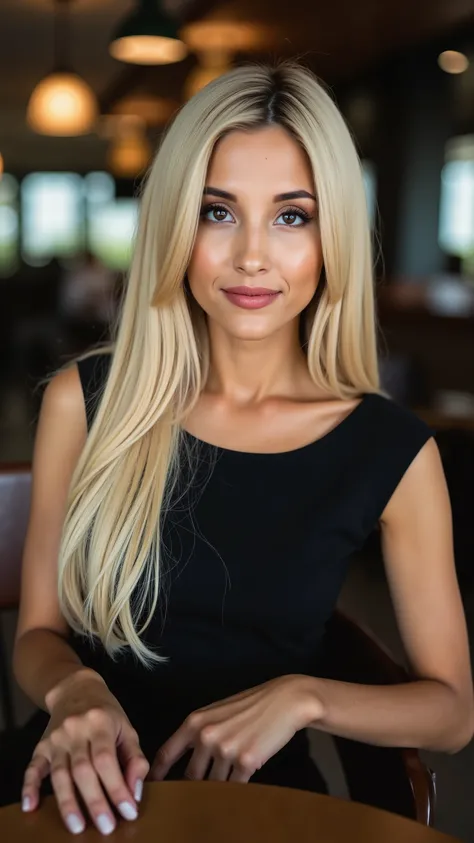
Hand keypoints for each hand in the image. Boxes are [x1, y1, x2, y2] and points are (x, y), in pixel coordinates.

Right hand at [21, 672, 148, 835]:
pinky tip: (31, 806)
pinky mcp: (41, 746)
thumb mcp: (127, 728)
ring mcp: (56, 739)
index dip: (117, 787)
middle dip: (95, 801)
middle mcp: (75, 730)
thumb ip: (134, 759)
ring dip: (67, 802)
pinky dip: (29, 787)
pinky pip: (33, 767)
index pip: (107, 759)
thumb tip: (134, 792)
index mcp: (101, 723)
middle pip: (83, 769)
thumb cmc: (107, 713)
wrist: (76, 689)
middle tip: (106, 827)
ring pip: (59, 773)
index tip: (128, 811)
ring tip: (76, 827)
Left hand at [149, 674, 320, 783]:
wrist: (284, 701)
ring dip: (217, 790)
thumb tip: (185, 759)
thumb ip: (199, 733)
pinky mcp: (246, 761)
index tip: (150, 787)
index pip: (166, 753)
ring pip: (213, 784)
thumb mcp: (217, 712)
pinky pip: (235, 786)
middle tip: (190, 799)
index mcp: (195, 722)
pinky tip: (241, 783)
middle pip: (190, 776)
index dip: (157, 774)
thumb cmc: (250, 706)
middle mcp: (206, 736)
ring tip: (220, 792)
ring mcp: (226, 750)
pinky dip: (236, 789)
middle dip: (191, 789)